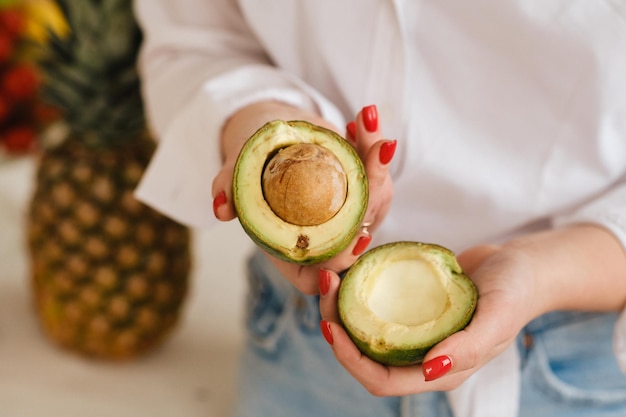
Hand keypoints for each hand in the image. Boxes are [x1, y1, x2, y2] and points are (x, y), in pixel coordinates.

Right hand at [212, 102, 395, 293]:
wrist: (274, 139)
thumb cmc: (252, 161)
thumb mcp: (238, 171)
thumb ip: (228, 188)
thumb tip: (219, 208)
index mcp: (292, 248)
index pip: (316, 274)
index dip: (337, 264)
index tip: (355, 239)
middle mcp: (326, 238)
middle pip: (358, 235)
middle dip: (371, 195)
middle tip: (374, 157)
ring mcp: (349, 217)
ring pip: (376, 201)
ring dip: (376, 162)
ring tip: (365, 125)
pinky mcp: (364, 193)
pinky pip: (378, 175)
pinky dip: (373, 147)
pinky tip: (362, 121)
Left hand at [318, 244, 535, 395]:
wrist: (524, 266)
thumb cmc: (516, 292)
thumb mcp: (498, 317)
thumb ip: (468, 348)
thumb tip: (430, 370)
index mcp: (439, 369)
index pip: (383, 380)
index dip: (351, 360)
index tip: (330, 326)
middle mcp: (422, 355)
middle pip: (365, 355)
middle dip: (337, 328)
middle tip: (324, 289)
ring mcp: (415, 331)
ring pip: (365, 329)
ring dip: (342, 308)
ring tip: (330, 277)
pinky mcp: (412, 307)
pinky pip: (376, 306)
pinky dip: (359, 292)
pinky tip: (349, 270)